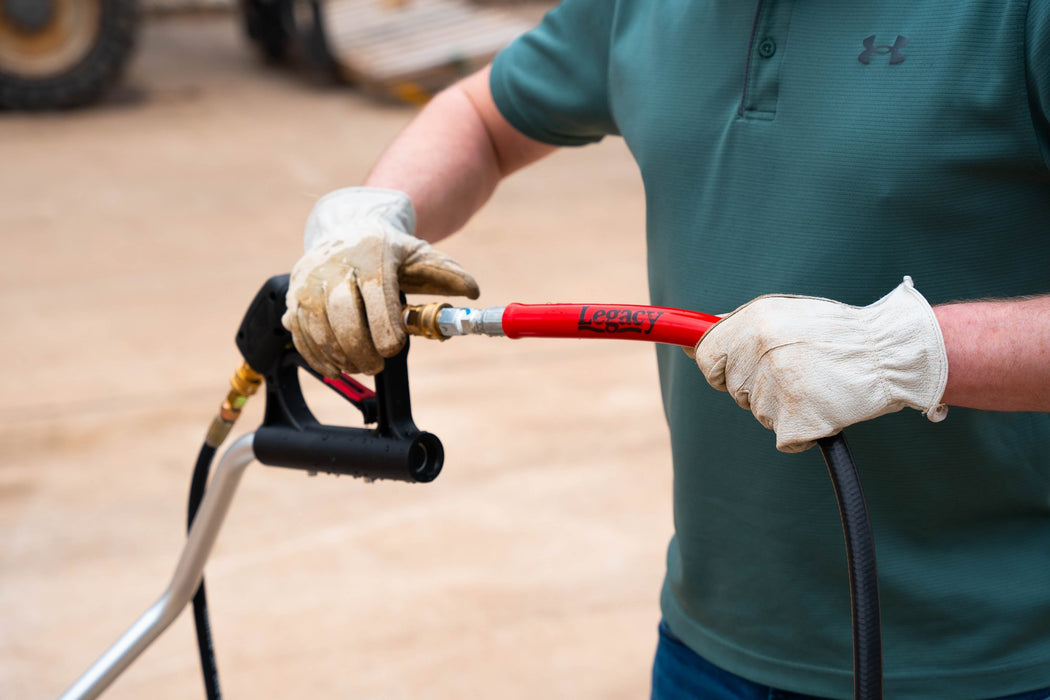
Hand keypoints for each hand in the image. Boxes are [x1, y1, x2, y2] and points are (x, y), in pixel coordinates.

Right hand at [283, 187, 478, 376]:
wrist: (347, 227)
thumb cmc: (388, 248)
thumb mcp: (420, 253)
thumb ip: (447, 273)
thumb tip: (472, 291)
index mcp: (369, 254)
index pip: (375, 291)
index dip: (383, 324)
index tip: (394, 347)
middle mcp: (334, 265)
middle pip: (341, 311)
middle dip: (359, 345)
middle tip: (377, 365)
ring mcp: (309, 280)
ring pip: (316, 323)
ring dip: (337, 353)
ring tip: (359, 366)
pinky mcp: (293, 296)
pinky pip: (298, 331)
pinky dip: (315, 354)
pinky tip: (334, 367)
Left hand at [694, 277, 948, 451]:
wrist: (891, 354)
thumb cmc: (835, 335)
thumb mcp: (782, 315)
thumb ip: (736, 328)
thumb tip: (688, 341)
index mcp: (755, 322)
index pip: (706, 356)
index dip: (717, 367)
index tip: (729, 370)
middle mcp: (760, 351)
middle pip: (732, 388)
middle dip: (753, 386)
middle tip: (791, 372)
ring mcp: (777, 387)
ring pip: (758, 412)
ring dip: (780, 406)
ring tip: (816, 383)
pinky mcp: (796, 420)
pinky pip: (783, 437)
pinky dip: (801, 431)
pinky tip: (824, 407)